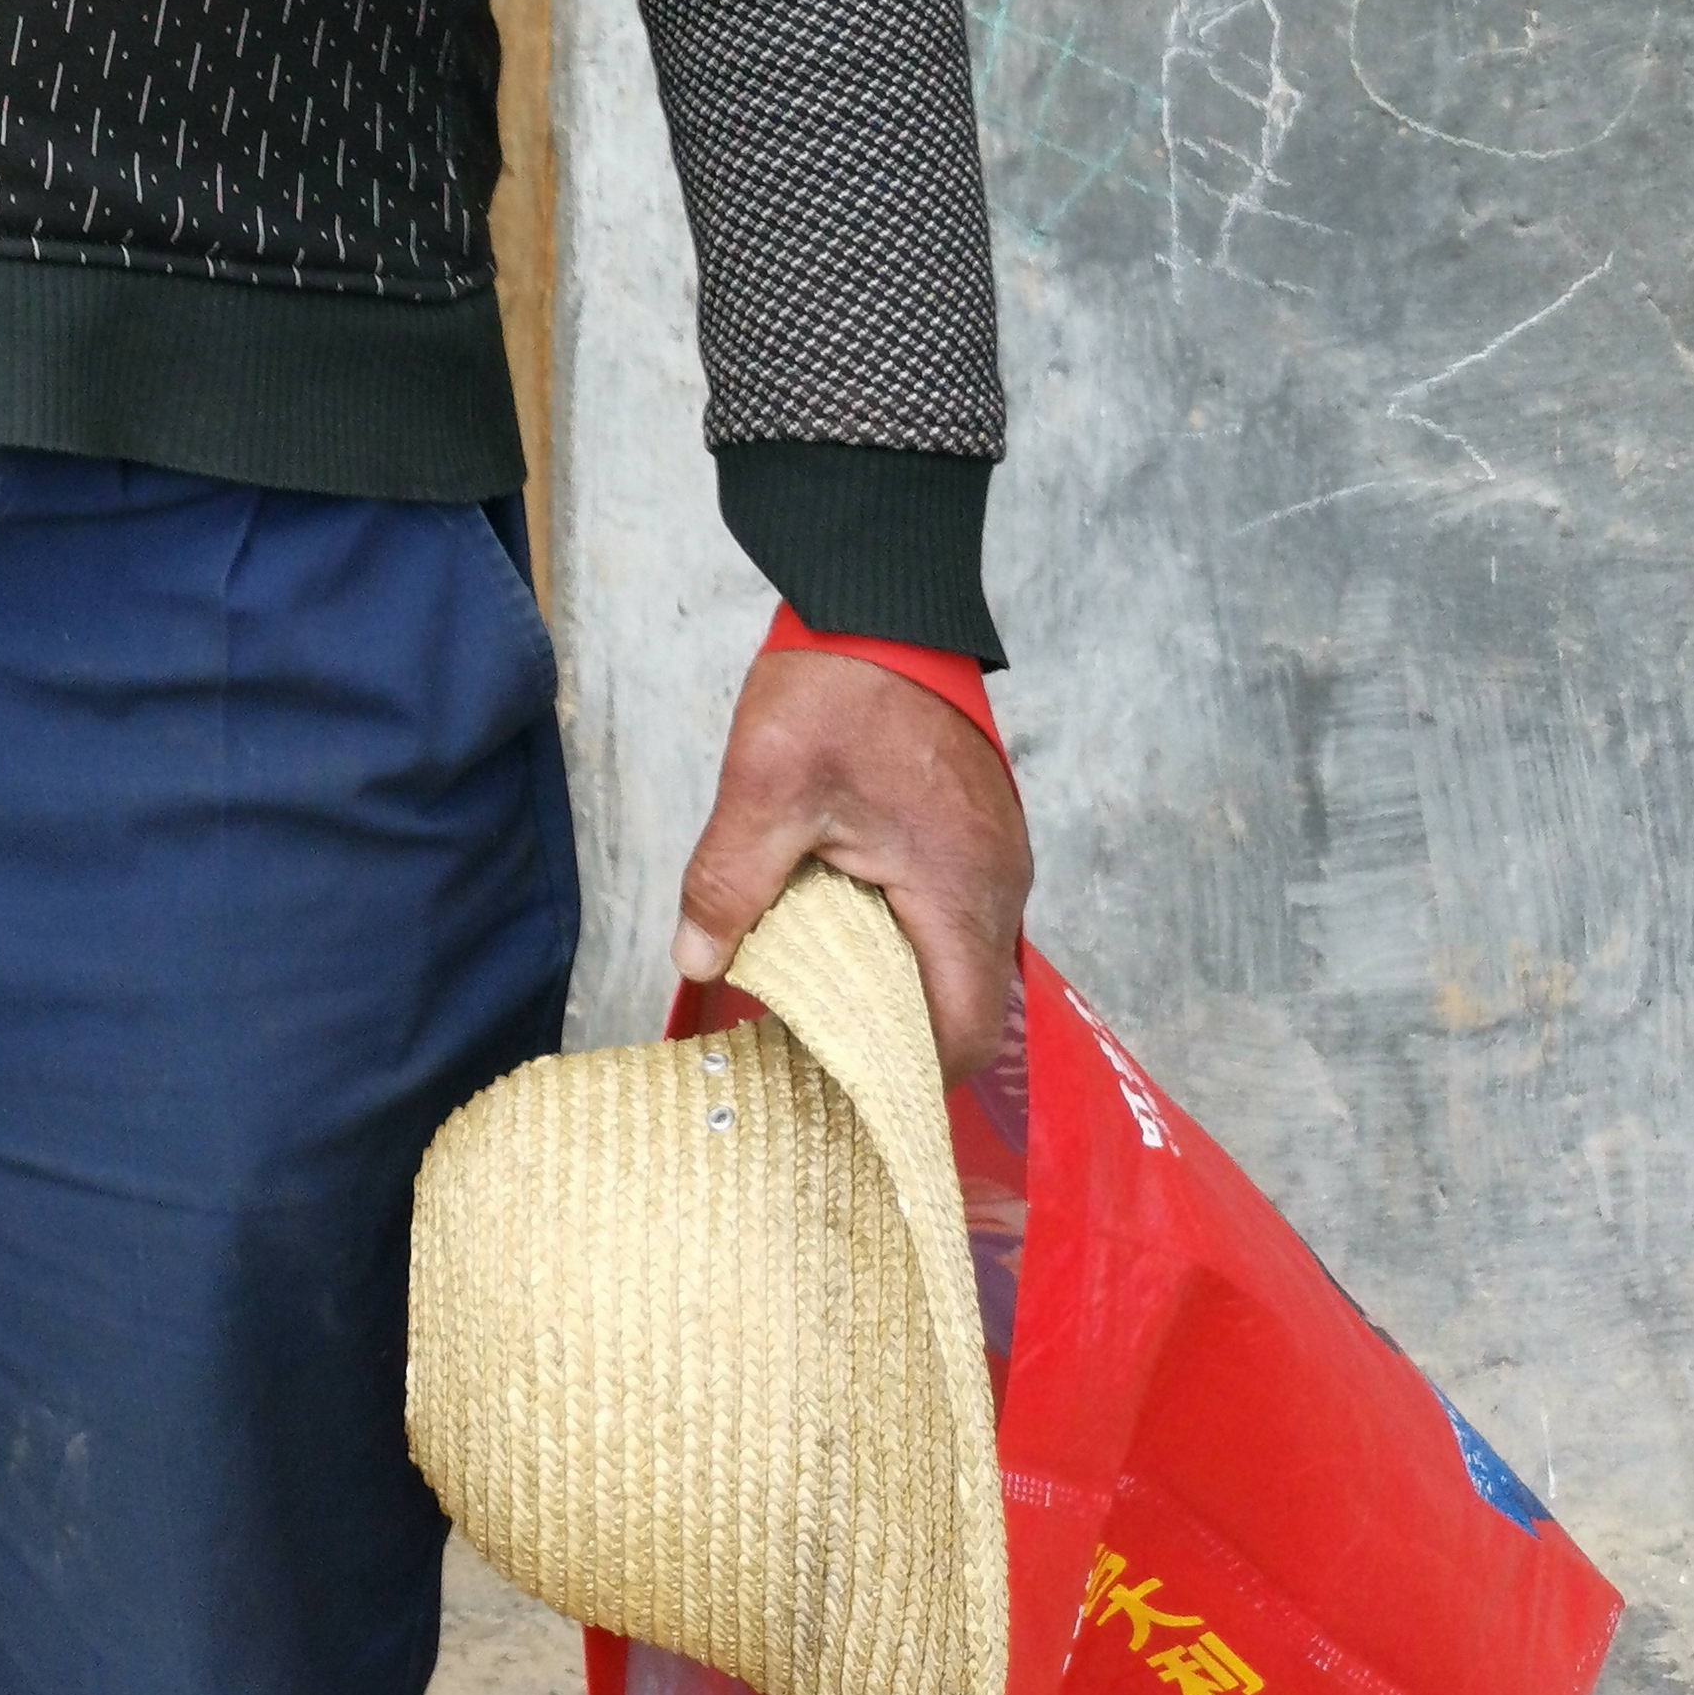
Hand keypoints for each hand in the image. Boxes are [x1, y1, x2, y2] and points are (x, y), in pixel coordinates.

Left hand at [675, 652, 1028, 1081]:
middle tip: (816, 1060)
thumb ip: (730, 882)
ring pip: (954, 962)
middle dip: (892, 1042)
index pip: (958, 1035)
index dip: (903, 1080)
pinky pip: (948, 916)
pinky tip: (839, 937)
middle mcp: (996, 888)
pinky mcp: (973, 834)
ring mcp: (992, 859)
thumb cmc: (839, 687)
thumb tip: (697, 960)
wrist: (886, 600)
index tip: (840, 1094)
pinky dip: (901, 941)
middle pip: (960, 1008)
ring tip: (818, 1007)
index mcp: (960, 893)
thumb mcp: (765, 787)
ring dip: (895, 988)